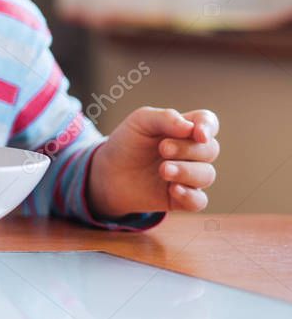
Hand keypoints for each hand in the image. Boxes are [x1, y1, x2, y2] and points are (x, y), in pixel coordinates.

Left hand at [87, 107, 219, 218]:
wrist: (108, 172)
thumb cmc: (127, 142)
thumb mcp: (140, 121)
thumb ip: (165, 118)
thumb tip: (191, 128)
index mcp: (184, 129)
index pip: (208, 123)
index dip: (208, 127)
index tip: (198, 134)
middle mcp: (191, 152)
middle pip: (210, 150)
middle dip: (187, 149)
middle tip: (162, 148)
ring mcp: (188, 176)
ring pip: (207, 175)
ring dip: (186, 171)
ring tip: (162, 170)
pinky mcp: (182, 198)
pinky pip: (199, 201)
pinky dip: (189, 195)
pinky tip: (173, 189)